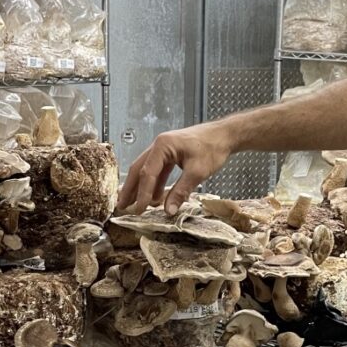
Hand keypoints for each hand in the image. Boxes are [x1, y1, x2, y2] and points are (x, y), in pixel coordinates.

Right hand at [116, 122, 234, 214]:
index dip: (142, 194)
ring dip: (141, 187)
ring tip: (134, 205)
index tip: (139, 210)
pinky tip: (156, 198)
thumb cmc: (212, 148)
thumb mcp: (197, 172)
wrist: (225, 135)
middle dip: (130, 189)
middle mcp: (159, 145)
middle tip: (121, 206)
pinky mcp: (171, 154)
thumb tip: (169, 211)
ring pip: (147, 170)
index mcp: (162, 146)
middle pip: (139, 169)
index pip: (147, 173)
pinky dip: (155, 184)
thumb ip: (181, 191)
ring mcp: (164, 149)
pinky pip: (158, 170)